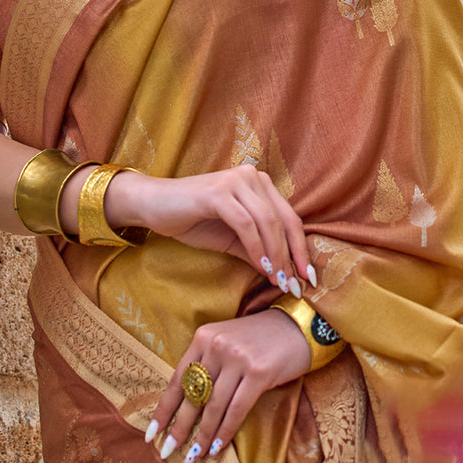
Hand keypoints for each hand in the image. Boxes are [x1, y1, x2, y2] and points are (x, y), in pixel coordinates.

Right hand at [115, 164, 312, 291]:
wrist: (155, 205)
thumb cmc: (193, 220)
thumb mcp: (232, 239)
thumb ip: (257, 250)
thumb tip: (283, 275)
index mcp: (259, 183)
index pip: (289, 217)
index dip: (300, 248)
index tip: (307, 278)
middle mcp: (252, 176)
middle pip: (283, 219)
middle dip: (292, 256)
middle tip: (296, 286)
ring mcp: (235, 181)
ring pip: (267, 222)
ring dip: (276, 256)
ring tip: (279, 282)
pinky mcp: (219, 192)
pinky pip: (246, 223)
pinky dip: (256, 247)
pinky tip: (261, 267)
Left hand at [146, 309, 310, 458]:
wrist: (297, 326)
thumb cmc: (259, 339)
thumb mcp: (227, 343)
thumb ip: (208, 365)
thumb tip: (187, 406)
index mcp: (204, 337)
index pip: (177, 378)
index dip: (164, 409)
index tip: (152, 434)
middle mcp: (218, 345)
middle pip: (193, 395)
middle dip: (179, 428)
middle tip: (168, 451)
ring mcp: (238, 358)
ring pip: (214, 406)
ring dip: (203, 436)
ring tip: (195, 456)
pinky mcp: (258, 372)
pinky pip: (236, 409)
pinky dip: (225, 431)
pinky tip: (218, 446)